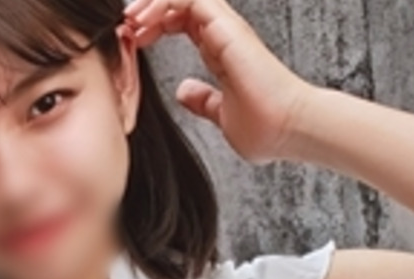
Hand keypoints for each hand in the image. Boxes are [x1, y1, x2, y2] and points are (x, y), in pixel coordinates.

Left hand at [123, 0, 313, 162]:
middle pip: (178, 3)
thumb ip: (203, 101)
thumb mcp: (221, 115)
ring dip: (151, 3)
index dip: (153, 25)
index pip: (181, 21)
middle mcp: (223, 34)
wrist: (289, 131)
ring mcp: (226, 29)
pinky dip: (161, 3)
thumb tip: (184, 92)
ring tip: (130, 19)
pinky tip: (143, 21)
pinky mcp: (226, 28)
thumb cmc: (267, 128)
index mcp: (220, 50)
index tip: (131, 42)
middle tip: (124, 25)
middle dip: (146, 9)